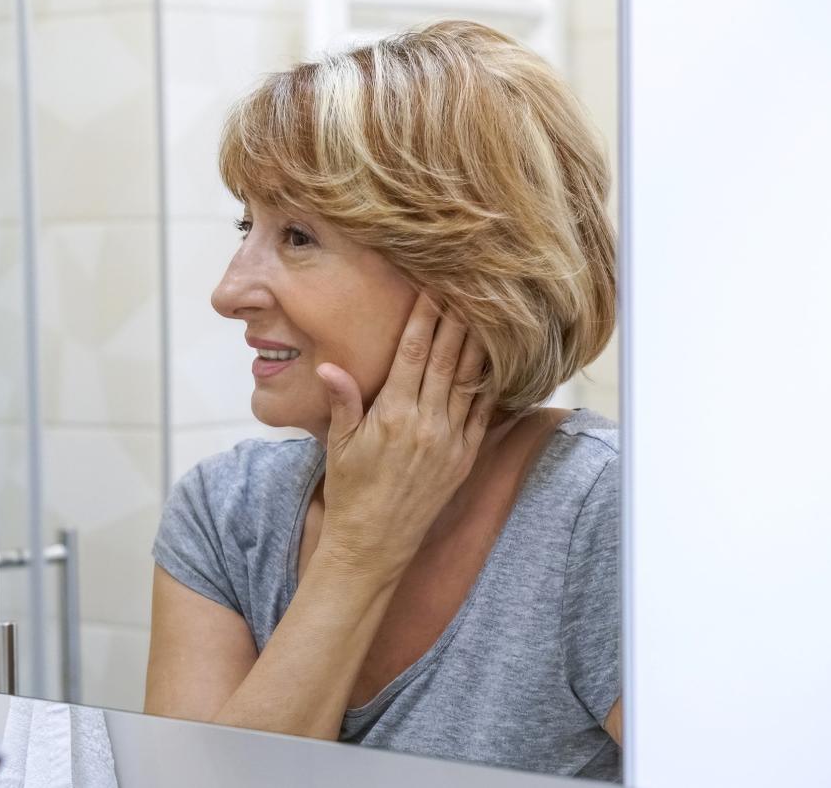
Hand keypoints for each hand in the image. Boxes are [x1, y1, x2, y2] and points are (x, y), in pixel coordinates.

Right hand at [314, 293, 494, 580]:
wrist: (373, 543)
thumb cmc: (350, 491)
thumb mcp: (338, 444)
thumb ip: (342, 401)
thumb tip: (330, 367)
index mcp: (392, 415)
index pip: (412, 354)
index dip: (424, 319)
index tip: (432, 289)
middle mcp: (426, 424)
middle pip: (447, 359)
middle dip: (456, 320)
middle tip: (468, 287)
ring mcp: (450, 440)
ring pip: (470, 380)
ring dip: (478, 344)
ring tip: (489, 312)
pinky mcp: (465, 457)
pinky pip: (483, 412)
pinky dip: (492, 384)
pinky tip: (500, 361)